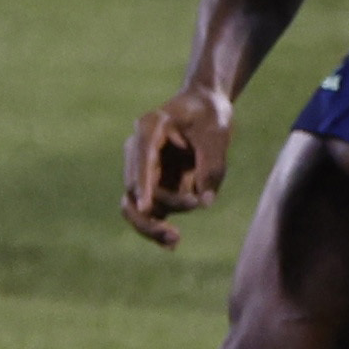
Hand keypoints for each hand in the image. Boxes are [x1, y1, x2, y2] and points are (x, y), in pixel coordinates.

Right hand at [120, 82, 233, 247]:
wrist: (203, 104)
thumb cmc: (209, 113)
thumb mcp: (217, 133)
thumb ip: (211, 165)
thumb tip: (205, 202)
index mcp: (150, 128)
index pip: (143, 159)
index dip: (143, 183)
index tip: (145, 205)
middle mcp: (138, 150)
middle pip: (132, 189)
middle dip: (153, 213)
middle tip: (175, 236)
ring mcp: (143, 168)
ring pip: (137, 204)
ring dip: (156, 222)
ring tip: (178, 236)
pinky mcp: (153, 183)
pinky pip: (149, 209)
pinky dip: (157, 226)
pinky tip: (171, 244)